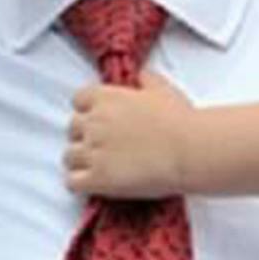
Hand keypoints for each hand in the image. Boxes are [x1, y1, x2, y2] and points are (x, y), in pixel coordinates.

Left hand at [64, 73, 196, 197]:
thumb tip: (141, 75)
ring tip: (99, 167)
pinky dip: (80, 183)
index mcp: (105, 98)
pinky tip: (95, 184)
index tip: (99, 120)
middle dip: (84, 136)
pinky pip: (72, 182)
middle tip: (103, 146)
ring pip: (68, 156)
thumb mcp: (162, 89)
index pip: (78, 100)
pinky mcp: (97, 179)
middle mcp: (93, 122)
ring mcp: (92, 151)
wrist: (190, 150)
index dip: (88, 111)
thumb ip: (146, 79)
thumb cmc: (180, 120)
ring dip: (80, 161)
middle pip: (72, 128)